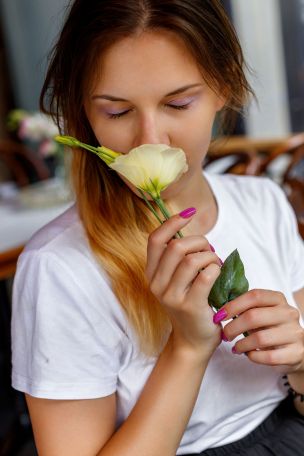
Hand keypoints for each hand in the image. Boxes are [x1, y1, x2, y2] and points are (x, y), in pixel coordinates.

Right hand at [145, 210, 221, 359]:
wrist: (193, 340)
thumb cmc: (189, 304)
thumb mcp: (176, 280)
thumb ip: (178, 257)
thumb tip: (190, 226)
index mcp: (151, 273)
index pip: (155, 239)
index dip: (172, 222)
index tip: (189, 213)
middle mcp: (156, 284)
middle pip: (176, 247)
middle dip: (199, 241)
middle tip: (210, 250)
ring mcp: (171, 296)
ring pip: (192, 259)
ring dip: (210, 256)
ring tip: (215, 263)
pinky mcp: (189, 306)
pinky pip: (206, 276)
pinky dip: (216, 268)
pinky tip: (218, 272)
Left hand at [218, 289, 303, 372]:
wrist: (295, 350)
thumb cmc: (271, 328)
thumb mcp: (261, 313)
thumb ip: (246, 308)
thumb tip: (221, 310)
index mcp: (278, 299)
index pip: (254, 296)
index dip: (233, 305)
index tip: (220, 315)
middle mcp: (289, 313)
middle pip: (254, 316)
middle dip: (233, 327)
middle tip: (225, 335)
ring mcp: (295, 333)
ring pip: (260, 338)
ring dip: (242, 344)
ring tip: (235, 348)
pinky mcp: (296, 353)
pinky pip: (269, 357)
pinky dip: (254, 357)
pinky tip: (249, 355)